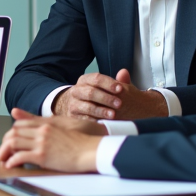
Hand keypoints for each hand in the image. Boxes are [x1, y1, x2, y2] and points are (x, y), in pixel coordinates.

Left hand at [0, 108, 104, 171]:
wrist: (90, 151)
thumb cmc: (80, 142)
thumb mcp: (62, 129)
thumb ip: (48, 127)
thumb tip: (41, 130)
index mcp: (46, 124)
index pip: (20, 124)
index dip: (11, 133)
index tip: (8, 142)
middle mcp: (41, 131)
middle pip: (14, 132)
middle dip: (4, 143)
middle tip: (2, 153)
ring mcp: (41, 142)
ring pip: (14, 142)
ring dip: (5, 152)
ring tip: (3, 160)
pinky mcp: (43, 155)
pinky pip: (21, 156)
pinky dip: (12, 161)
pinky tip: (11, 165)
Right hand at [51, 68, 167, 120]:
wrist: (70, 108)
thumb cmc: (95, 99)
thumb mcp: (107, 89)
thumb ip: (118, 82)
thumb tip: (126, 71)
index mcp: (85, 80)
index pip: (95, 78)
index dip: (108, 82)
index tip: (120, 88)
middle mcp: (77, 90)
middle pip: (89, 91)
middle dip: (105, 96)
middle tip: (119, 102)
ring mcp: (73, 103)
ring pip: (84, 105)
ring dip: (99, 109)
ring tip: (113, 114)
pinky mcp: (71, 116)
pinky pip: (81, 118)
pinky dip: (92, 120)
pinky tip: (103, 123)